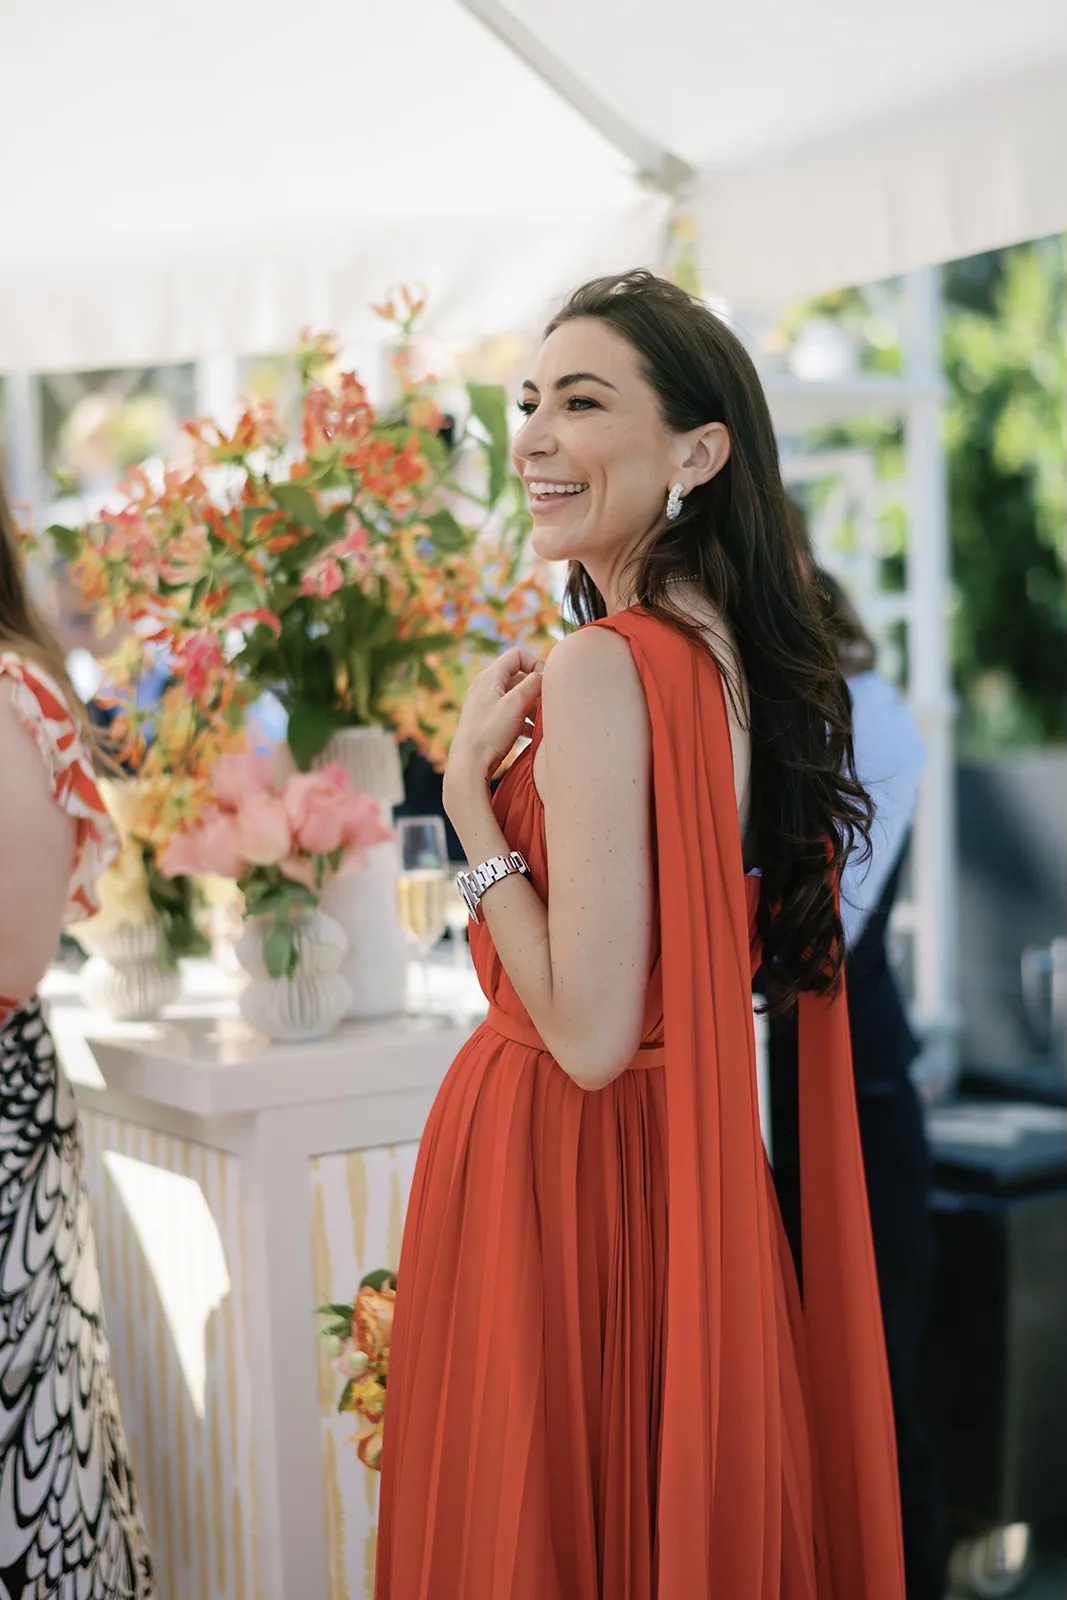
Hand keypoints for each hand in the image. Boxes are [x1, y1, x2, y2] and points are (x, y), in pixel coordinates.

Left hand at [445, 647, 544, 793]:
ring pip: (516, 697)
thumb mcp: (517, 704)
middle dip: (536, 690)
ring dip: (532, 707)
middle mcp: (485, 687)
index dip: (536, 664)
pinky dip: (524, 720)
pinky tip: (532, 735)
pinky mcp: (487, 722)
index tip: (546, 683)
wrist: (468, 765)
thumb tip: (545, 674)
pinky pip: (510, 713)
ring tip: (541, 723)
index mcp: (489, 677)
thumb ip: (534, 683)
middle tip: (547, 707)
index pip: (517, 655)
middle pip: (518, 677)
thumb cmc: (490, 734)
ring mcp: (485, 705)